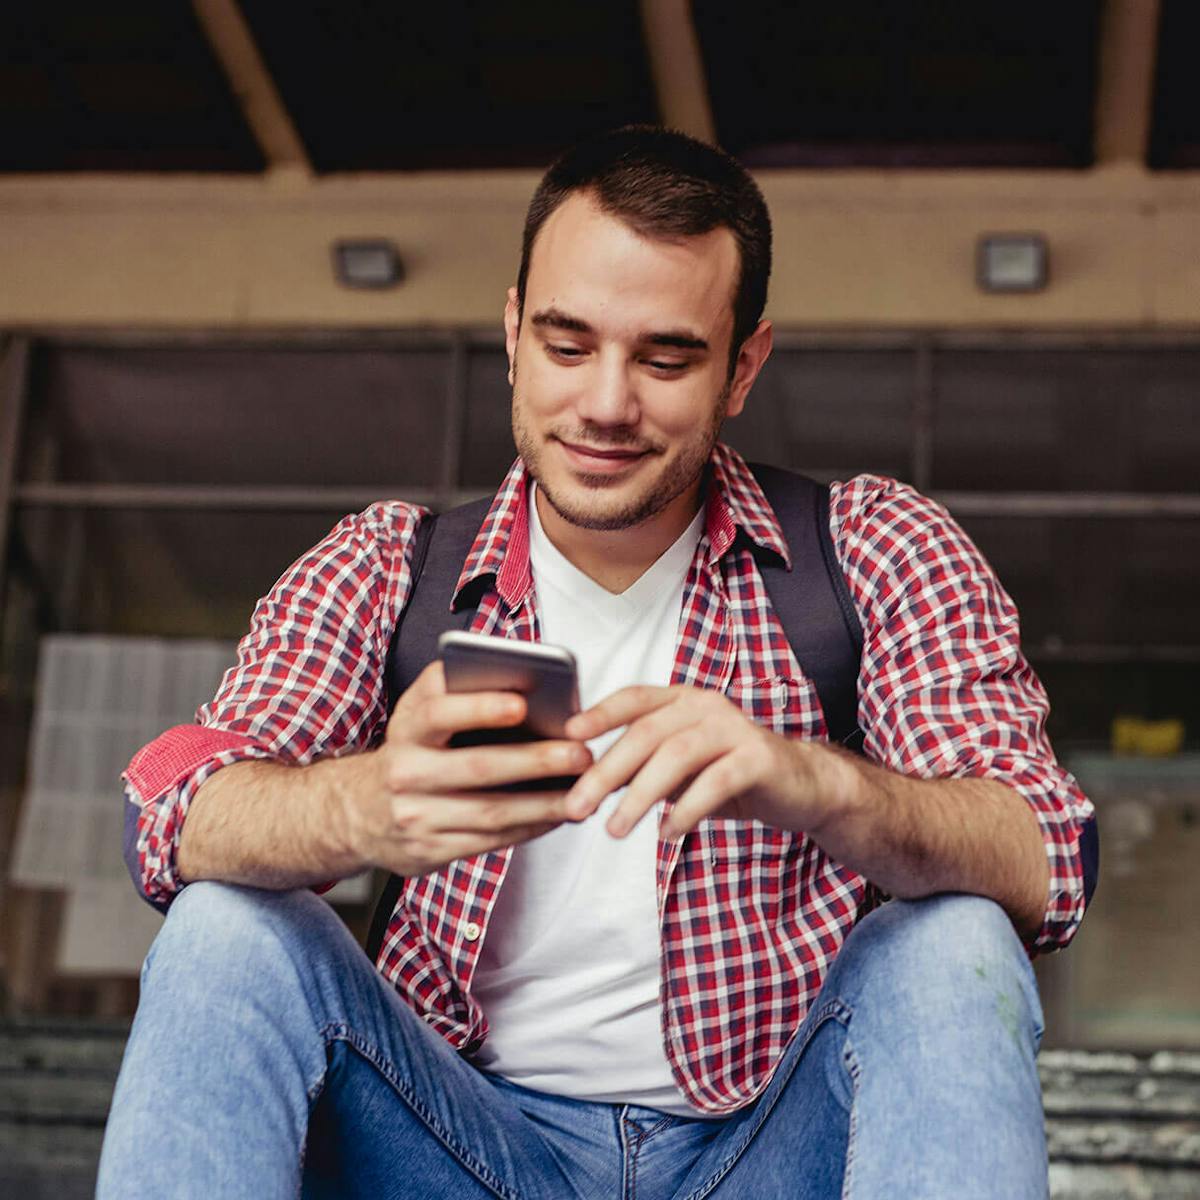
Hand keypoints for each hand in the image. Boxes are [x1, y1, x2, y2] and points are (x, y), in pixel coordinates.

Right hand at [339, 662, 592, 875]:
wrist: (355, 812)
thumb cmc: (409, 749)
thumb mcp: (416, 712)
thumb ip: (453, 689)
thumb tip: (517, 670)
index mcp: (407, 728)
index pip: (439, 712)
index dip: (479, 707)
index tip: (522, 703)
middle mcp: (406, 772)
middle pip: (477, 766)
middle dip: (535, 761)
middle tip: (581, 753)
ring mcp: (415, 816)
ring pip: (490, 812)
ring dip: (544, 803)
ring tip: (584, 790)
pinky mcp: (429, 851)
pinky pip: (490, 841)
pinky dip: (530, 828)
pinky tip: (559, 815)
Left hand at [562, 685, 851, 838]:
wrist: (801, 785)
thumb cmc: (730, 774)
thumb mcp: (681, 767)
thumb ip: (643, 765)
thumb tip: (586, 781)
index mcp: (682, 700)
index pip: (634, 699)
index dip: (599, 714)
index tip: (567, 737)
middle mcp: (706, 706)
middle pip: (646, 734)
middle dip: (606, 772)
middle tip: (577, 806)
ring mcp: (734, 729)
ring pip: (676, 757)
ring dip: (639, 796)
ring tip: (615, 829)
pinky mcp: (757, 759)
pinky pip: (714, 783)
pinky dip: (686, 810)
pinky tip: (668, 833)